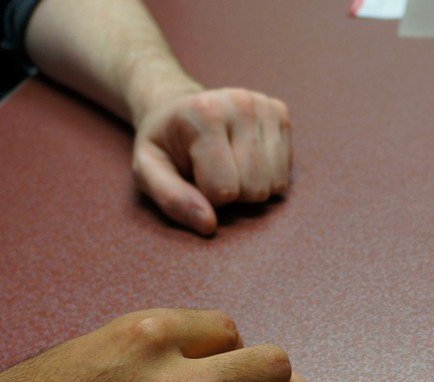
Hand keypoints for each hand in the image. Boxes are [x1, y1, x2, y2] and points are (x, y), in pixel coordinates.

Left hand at [132, 88, 291, 234]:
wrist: (177, 106)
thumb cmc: (164, 144)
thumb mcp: (147, 170)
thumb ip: (172, 199)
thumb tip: (209, 225)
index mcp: (205, 114)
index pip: (224, 190)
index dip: (207, 197)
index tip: (194, 178)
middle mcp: (241, 104)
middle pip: (255, 189)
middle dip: (233, 194)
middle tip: (213, 173)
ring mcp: (264, 106)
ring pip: (275, 184)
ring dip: (251, 187)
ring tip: (230, 167)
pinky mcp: (280, 113)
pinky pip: (286, 174)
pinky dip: (267, 175)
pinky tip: (245, 158)